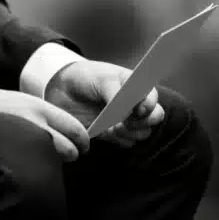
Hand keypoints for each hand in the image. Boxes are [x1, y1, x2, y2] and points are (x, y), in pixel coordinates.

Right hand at [0, 87, 90, 162]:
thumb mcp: (22, 102)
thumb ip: (44, 117)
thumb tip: (65, 135)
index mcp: (40, 107)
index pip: (75, 128)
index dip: (83, 141)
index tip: (83, 147)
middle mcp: (36, 123)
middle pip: (69, 149)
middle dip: (71, 155)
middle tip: (68, 156)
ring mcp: (24, 139)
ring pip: (52, 161)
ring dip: (53, 163)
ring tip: (43, 161)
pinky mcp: (12, 153)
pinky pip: (33, 167)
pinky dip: (35, 169)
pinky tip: (28, 166)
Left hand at [44, 59, 164, 147]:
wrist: (63, 90)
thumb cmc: (86, 77)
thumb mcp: (100, 77)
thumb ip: (114, 91)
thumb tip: (125, 110)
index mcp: (135, 85)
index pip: (152, 96)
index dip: (150, 104)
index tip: (139, 109)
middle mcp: (135, 103)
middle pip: (154, 117)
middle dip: (144, 122)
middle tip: (125, 122)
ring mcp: (126, 119)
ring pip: (142, 133)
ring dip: (130, 133)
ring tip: (113, 127)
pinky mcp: (115, 133)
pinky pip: (127, 142)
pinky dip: (119, 139)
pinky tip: (106, 133)